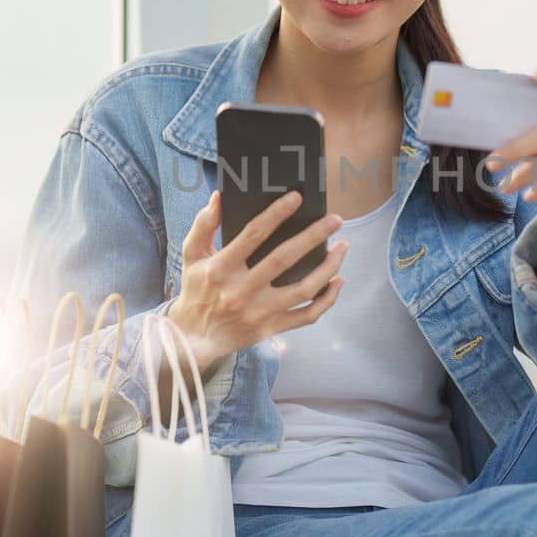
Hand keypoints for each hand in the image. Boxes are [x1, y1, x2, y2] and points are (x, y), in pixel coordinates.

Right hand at [168, 189, 347, 365]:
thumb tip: (219, 197)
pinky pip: (307, 316)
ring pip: (303, 289)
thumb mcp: (192, 256)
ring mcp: (260, 312)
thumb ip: (204, 225)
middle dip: (313, 237)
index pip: (253, 235)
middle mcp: (242, 291)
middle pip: (284, 259)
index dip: (276, 214)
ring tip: (343, 247)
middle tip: (335, 220)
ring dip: (328, 267)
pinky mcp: (272, 328)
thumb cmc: (196, 290)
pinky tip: (338, 281)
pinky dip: (327, 300)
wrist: (194, 339)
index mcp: (222, 268)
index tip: (297, 198)